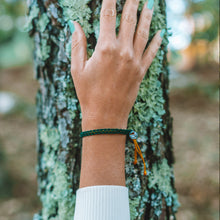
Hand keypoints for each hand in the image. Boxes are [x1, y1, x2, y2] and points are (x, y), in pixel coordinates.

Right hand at [69, 0, 164, 130]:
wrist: (105, 116)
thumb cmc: (88, 94)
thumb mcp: (77, 69)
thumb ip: (78, 44)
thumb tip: (74, 24)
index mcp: (105, 48)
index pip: (108, 16)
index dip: (110, 0)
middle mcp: (122, 51)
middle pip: (129, 20)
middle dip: (132, 3)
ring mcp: (134, 61)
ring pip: (142, 33)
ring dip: (147, 17)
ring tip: (150, 4)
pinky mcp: (141, 72)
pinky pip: (151, 52)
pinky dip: (157, 41)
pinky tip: (160, 32)